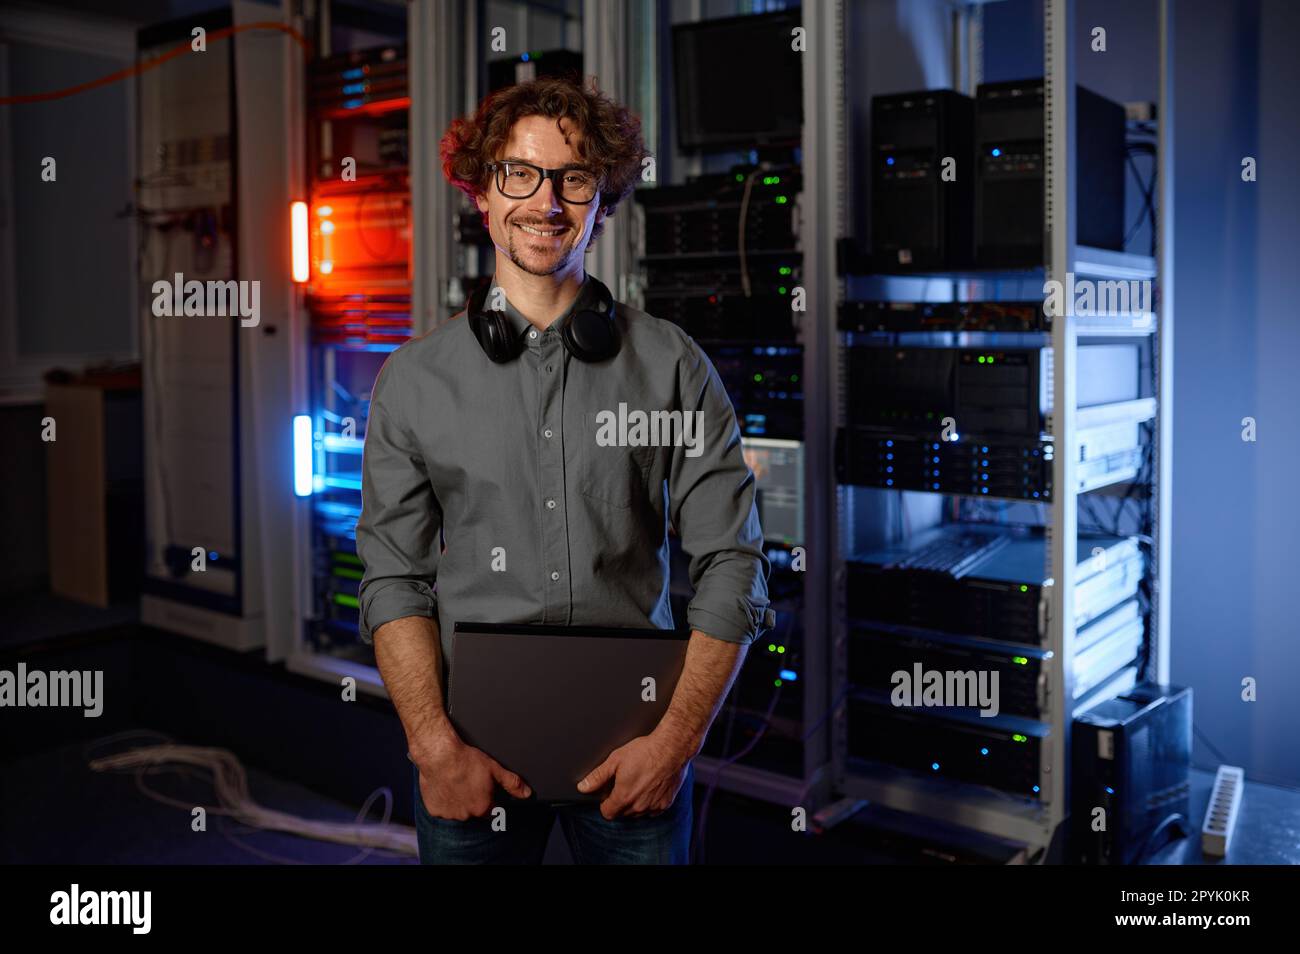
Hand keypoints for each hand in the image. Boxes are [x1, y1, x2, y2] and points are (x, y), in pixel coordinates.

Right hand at [413, 727, 530, 820]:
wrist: (439, 754)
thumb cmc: (465, 760)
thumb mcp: (494, 769)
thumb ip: (512, 783)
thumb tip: (526, 793)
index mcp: (482, 807)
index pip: (492, 812)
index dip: (491, 800)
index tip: (486, 791)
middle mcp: (466, 814)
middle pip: (473, 811)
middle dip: (472, 799)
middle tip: (469, 782)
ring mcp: (449, 814)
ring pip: (457, 811)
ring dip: (458, 801)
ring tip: (456, 782)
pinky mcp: (434, 809)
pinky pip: (441, 808)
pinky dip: (443, 800)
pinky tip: (444, 786)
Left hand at [576, 730, 690, 819]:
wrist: (672, 748)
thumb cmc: (645, 751)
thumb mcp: (615, 760)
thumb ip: (598, 776)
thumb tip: (583, 787)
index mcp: (624, 796)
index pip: (607, 813)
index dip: (605, 803)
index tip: (609, 793)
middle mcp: (639, 806)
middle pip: (622, 813)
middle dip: (620, 802)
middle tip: (624, 783)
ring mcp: (653, 806)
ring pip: (638, 813)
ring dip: (635, 803)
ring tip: (638, 782)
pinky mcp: (666, 803)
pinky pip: (653, 810)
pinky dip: (650, 802)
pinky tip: (650, 786)